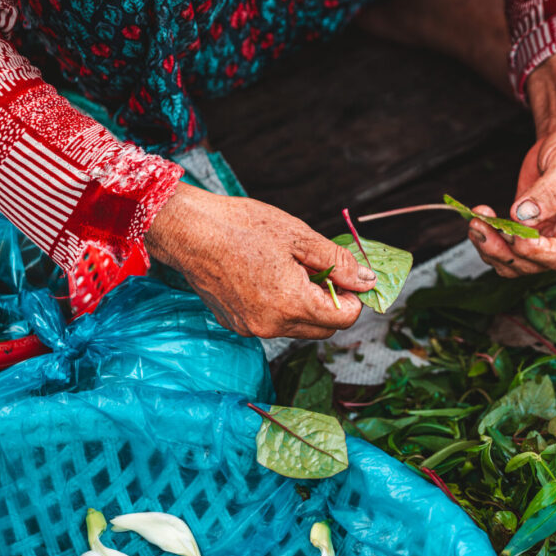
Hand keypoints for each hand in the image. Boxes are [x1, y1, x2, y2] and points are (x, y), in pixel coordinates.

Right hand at [144, 183, 376, 338]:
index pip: (343, 319)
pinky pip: (273, 323)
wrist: (188, 231)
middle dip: (332, 303)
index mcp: (291, 304)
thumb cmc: (241, 227)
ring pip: (298, 327)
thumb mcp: (299, 236)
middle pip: (323, 328)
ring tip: (292, 270)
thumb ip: (338, 262)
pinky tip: (269, 277)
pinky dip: (281, 306)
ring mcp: (251, 328)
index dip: (353, 298)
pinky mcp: (236, 324)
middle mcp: (271, 325)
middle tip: (322, 270)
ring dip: (306, 305)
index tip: (348, 276)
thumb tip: (367, 280)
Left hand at [470, 48, 555, 275]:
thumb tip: (522, 215)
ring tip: (475, 222)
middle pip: (534, 264)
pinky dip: (490, 238)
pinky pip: (508, 249)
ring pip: (516, 262)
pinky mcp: (530, 233)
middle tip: (479, 226)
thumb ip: (548, 190)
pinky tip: (480, 218)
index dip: (535, 252)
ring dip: (492, 248)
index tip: (514, 235)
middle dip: (504, 250)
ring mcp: (548, 239)